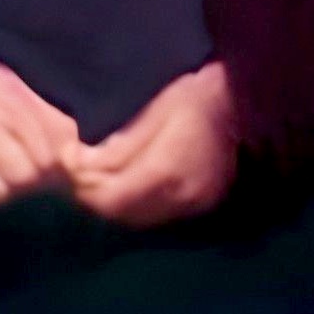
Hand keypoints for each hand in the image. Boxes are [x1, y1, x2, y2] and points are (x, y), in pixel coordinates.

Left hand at [66, 61, 236, 227]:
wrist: (247, 103)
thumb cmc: (198, 95)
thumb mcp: (156, 109)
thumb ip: (121, 143)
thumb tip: (81, 165)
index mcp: (168, 170)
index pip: (110, 198)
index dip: (82, 183)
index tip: (66, 159)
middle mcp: (181, 197)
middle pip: (120, 212)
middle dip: (92, 192)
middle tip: (75, 168)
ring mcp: (193, 205)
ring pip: (135, 217)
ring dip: (111, 200)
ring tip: (95, 175)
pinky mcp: (199, 206)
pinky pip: (155, 214)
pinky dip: (133, 203)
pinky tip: (123, 182)